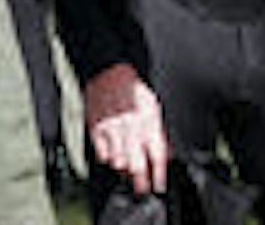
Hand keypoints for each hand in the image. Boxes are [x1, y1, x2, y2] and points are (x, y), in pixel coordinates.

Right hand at [84, 63, 169, 194]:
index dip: (159, 176)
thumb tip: (168, 154)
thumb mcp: (154, 108)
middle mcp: (131, 128)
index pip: (157, 156)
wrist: (108, 73)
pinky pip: (103, 156)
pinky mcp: (96, 131)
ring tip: (128, 171)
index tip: (159, 187)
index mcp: (148, 121)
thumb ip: (160, 134)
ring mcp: (112, 130)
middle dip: (141, 184)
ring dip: (124, 172)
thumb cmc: (133, 90)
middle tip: (142, 191)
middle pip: (137, 166)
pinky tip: (113, 155)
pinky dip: (109, 159)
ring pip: (119, 164)